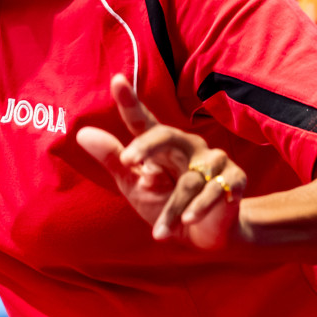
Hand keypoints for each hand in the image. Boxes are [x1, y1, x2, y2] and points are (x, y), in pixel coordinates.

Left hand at [76, 74, 247, 248]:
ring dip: (172, 208)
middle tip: (127, 161)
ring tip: (159, 231)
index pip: (142, 120)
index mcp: (160, 145)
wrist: (204, 236)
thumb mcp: (134, 186)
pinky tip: (190, 220)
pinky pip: (215, 191)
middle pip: (166, 135)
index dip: (130, 101)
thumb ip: (113, 160)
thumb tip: (82, 133)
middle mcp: (187, 145)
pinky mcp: (234, 179)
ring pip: (188, 179)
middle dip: (146, 146)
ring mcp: (213, 160)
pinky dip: (200, 208)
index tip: (117, 80)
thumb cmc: (165, 204)